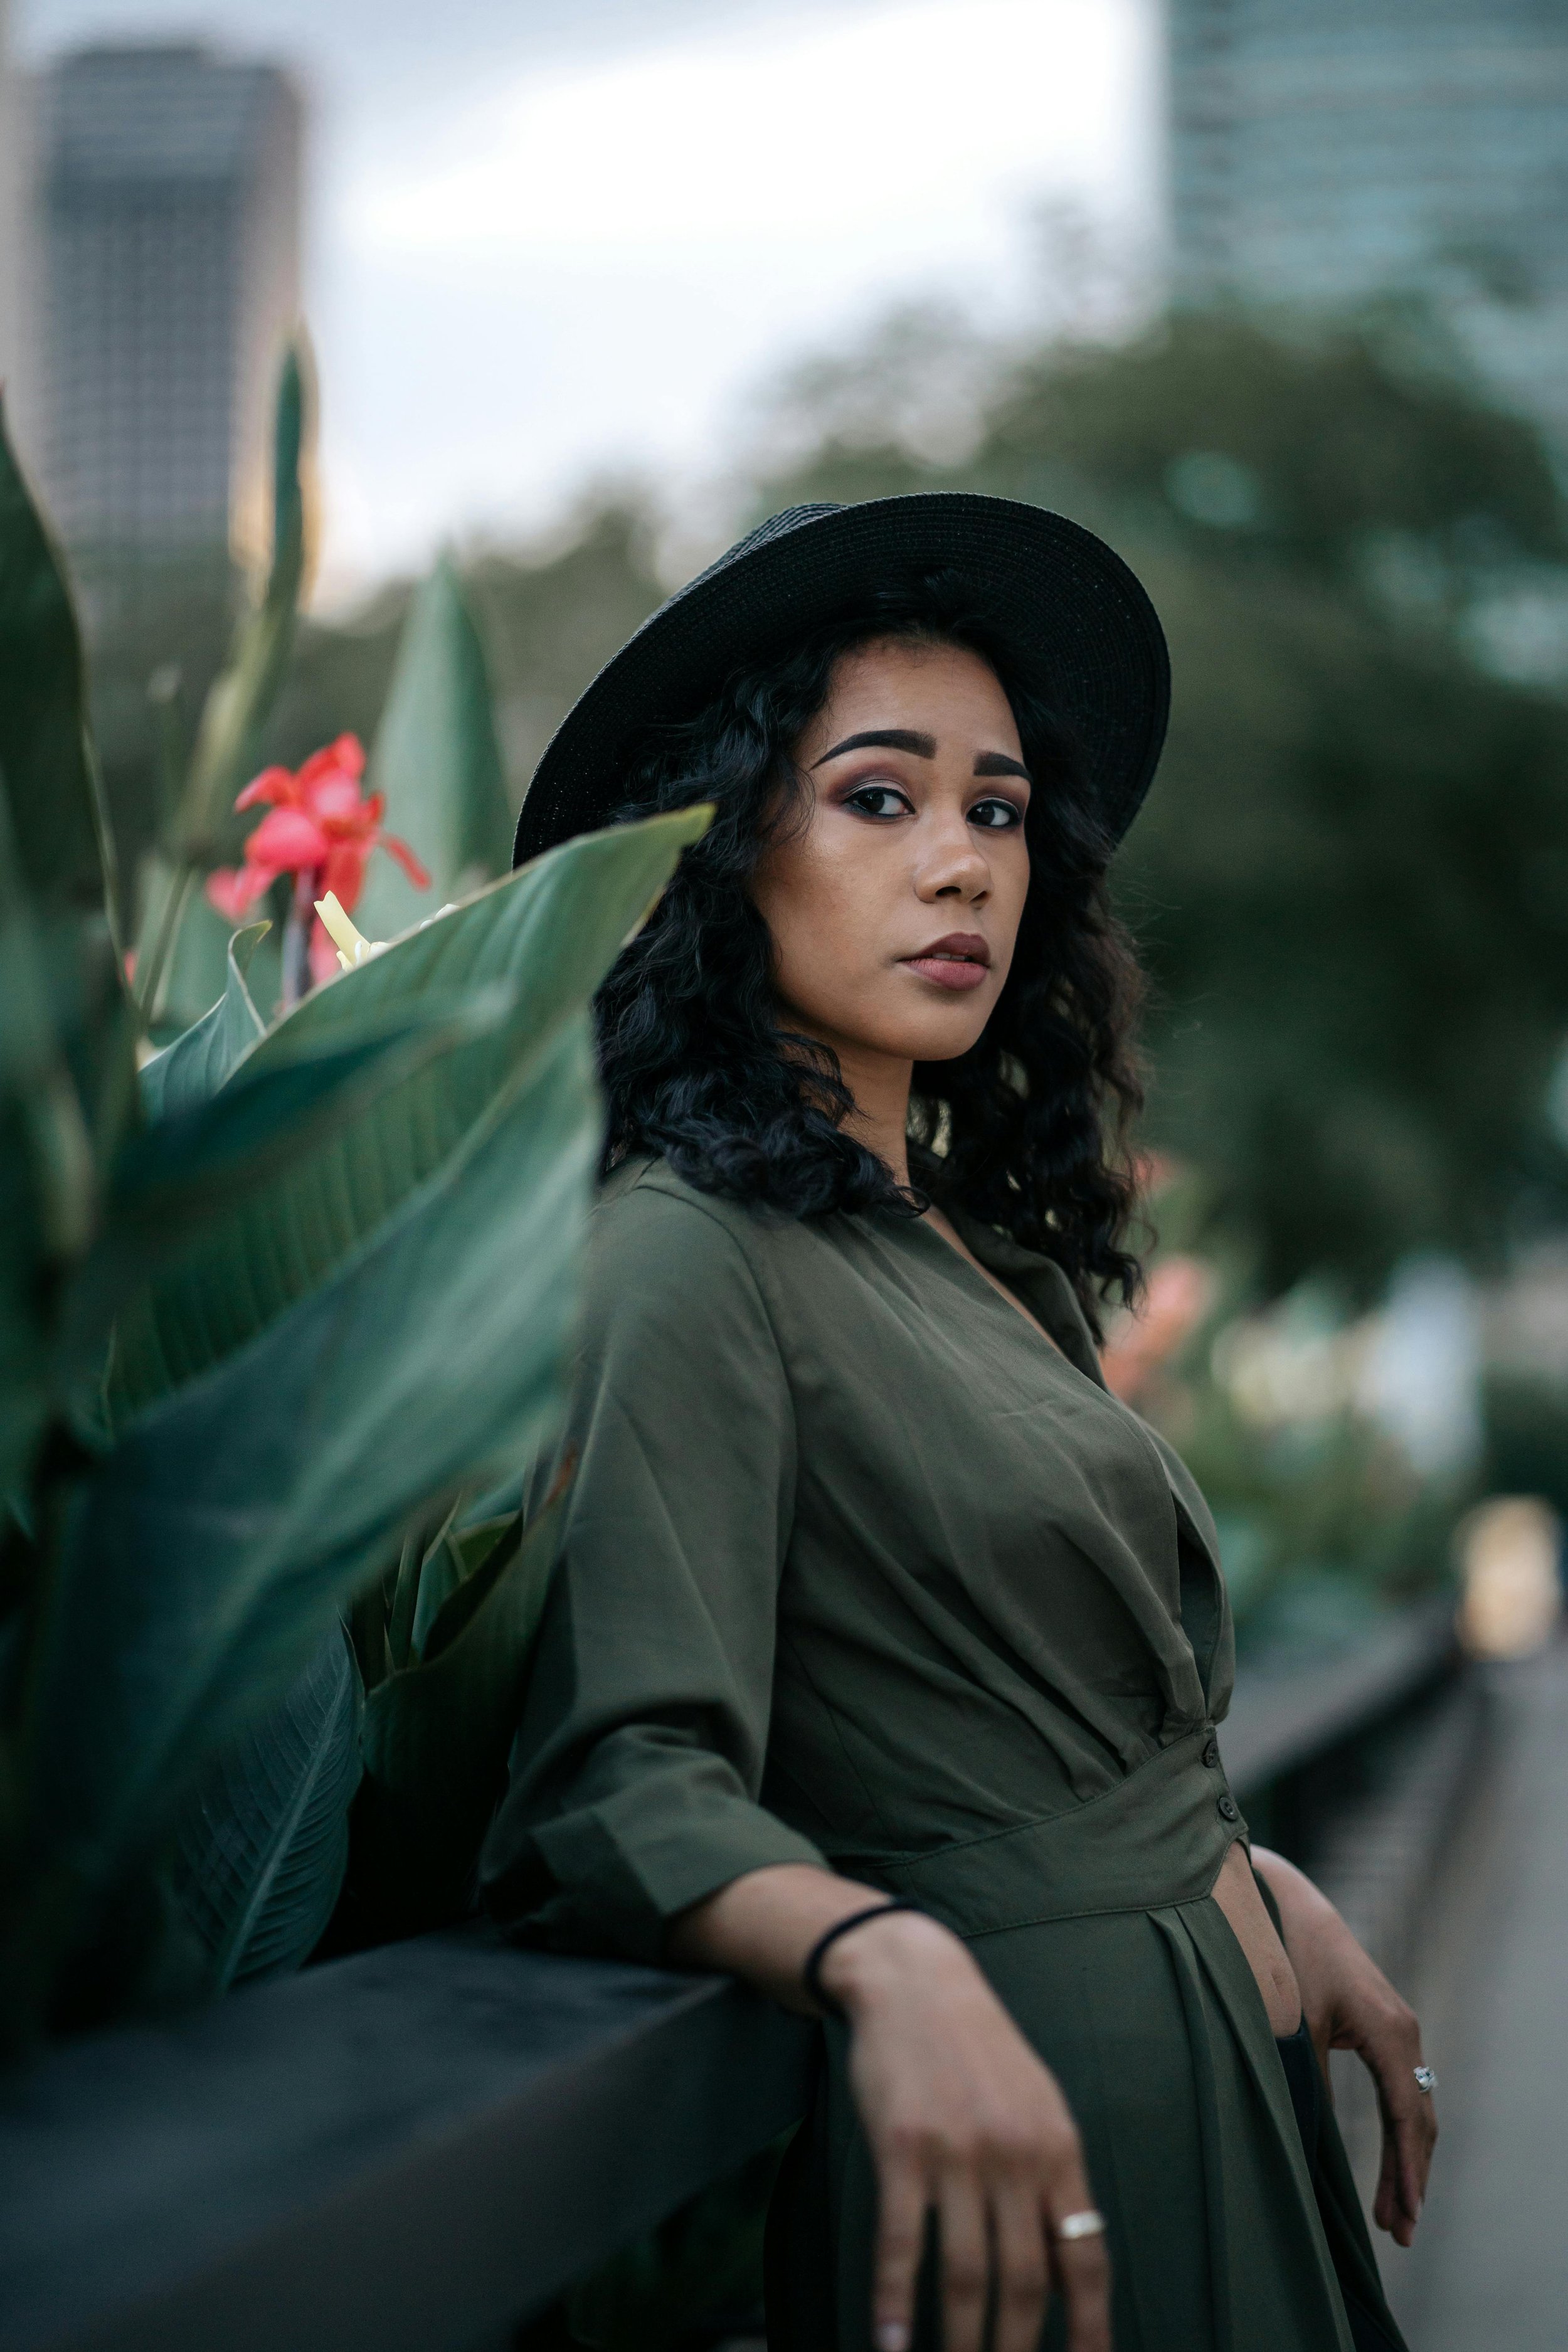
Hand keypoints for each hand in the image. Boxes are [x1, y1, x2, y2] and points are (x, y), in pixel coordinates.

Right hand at [821, 1908, 1111, 2351]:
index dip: (1089, 2326)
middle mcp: (1015, 2155)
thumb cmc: (976, 2048)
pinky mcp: (902, 2146)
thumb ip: (1051, 2175)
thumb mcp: (1036, 2102)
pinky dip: (895, 2300)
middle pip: (1024, 2281)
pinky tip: (889, 2342)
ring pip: (966, 2275)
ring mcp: (958, 2152)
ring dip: (960, 2343)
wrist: (914, 1980)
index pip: (1084, 2256)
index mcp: (1057, 2148)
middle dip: (1016, 2351)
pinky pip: (902, 2241)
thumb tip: (1065, 2256)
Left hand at [1252, 1847, 1436, 2245]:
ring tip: (1395, 2218)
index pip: (1406, 2117)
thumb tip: (1311, 2144)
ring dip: (1407, 2163)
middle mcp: (1404, 2032)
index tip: (1405, 2217)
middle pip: (1418, 2121)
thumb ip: (1309, 2081)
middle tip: (1400, 2234)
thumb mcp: (1294, 2024)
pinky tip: (1392, 2168)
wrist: (1283, 1901)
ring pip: (1413, 2110)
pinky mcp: (1381, 2029)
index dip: (1405, 2171)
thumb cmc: (1285, 1957)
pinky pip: (1400, 2093)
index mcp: (1389, 2032)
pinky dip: (1399, 2134)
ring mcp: (1397, 2030)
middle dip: (1410, 2179)